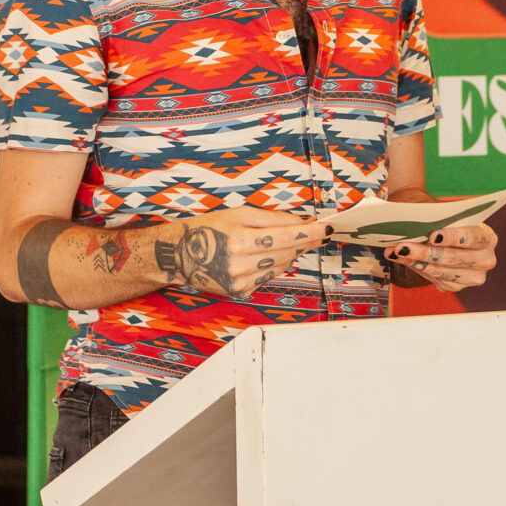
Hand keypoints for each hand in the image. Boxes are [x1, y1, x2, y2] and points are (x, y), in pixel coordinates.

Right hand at [153, 207, 333, 297]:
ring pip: (281, 266)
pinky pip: (269, 277)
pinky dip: (274, 265)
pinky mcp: (240, 292)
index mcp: (240, 240)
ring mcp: (240, 281)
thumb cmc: (209, 228)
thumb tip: (303, 221)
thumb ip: (273, 218)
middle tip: (319, 233)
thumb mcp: (239, 213)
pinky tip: (269, 256)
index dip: (310, 233)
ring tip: (292, 241)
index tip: (326, 228)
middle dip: (305, 242)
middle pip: (287, 253)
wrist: (179, 254)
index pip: (286, 237)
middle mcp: (240, 264)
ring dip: (291, 253)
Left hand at [390, 221, 497, 292]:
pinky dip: (414, 267)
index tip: (433, 236)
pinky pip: (434, 278)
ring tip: (395, 251)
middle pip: (453, 258)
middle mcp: (485, 260)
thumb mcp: (450, 217)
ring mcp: (472, 277)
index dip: (453, 237)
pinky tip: (399, 258)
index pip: (472, 238)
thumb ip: (439, 219)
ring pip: (441, 271)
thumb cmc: (450, 223)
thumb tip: (414, 221)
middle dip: (425, 252)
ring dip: (414, 261)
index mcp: (488, 238)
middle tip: (402, 246)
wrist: (450, 238)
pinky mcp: (457, 286)